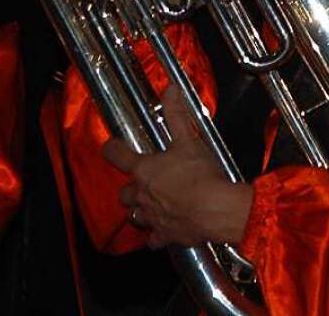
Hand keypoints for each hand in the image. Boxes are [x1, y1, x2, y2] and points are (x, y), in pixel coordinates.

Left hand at [103, 86, 253, 247]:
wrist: (216, 210)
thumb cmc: (200, 175)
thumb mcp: (188, 140)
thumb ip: (177, 114)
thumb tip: (170, 89)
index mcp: (144, 169)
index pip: (116, 156)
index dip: (112, 149)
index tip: (112, 147)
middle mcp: (142, 194)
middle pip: (124, 193)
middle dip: (130, 188)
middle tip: (143, 183)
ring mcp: (152, 217)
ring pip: (134, 216)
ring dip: (139, 211)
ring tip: (150, 206)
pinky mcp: (165, 236)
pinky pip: (153, 238)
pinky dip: (156, 235)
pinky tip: (163, 231)